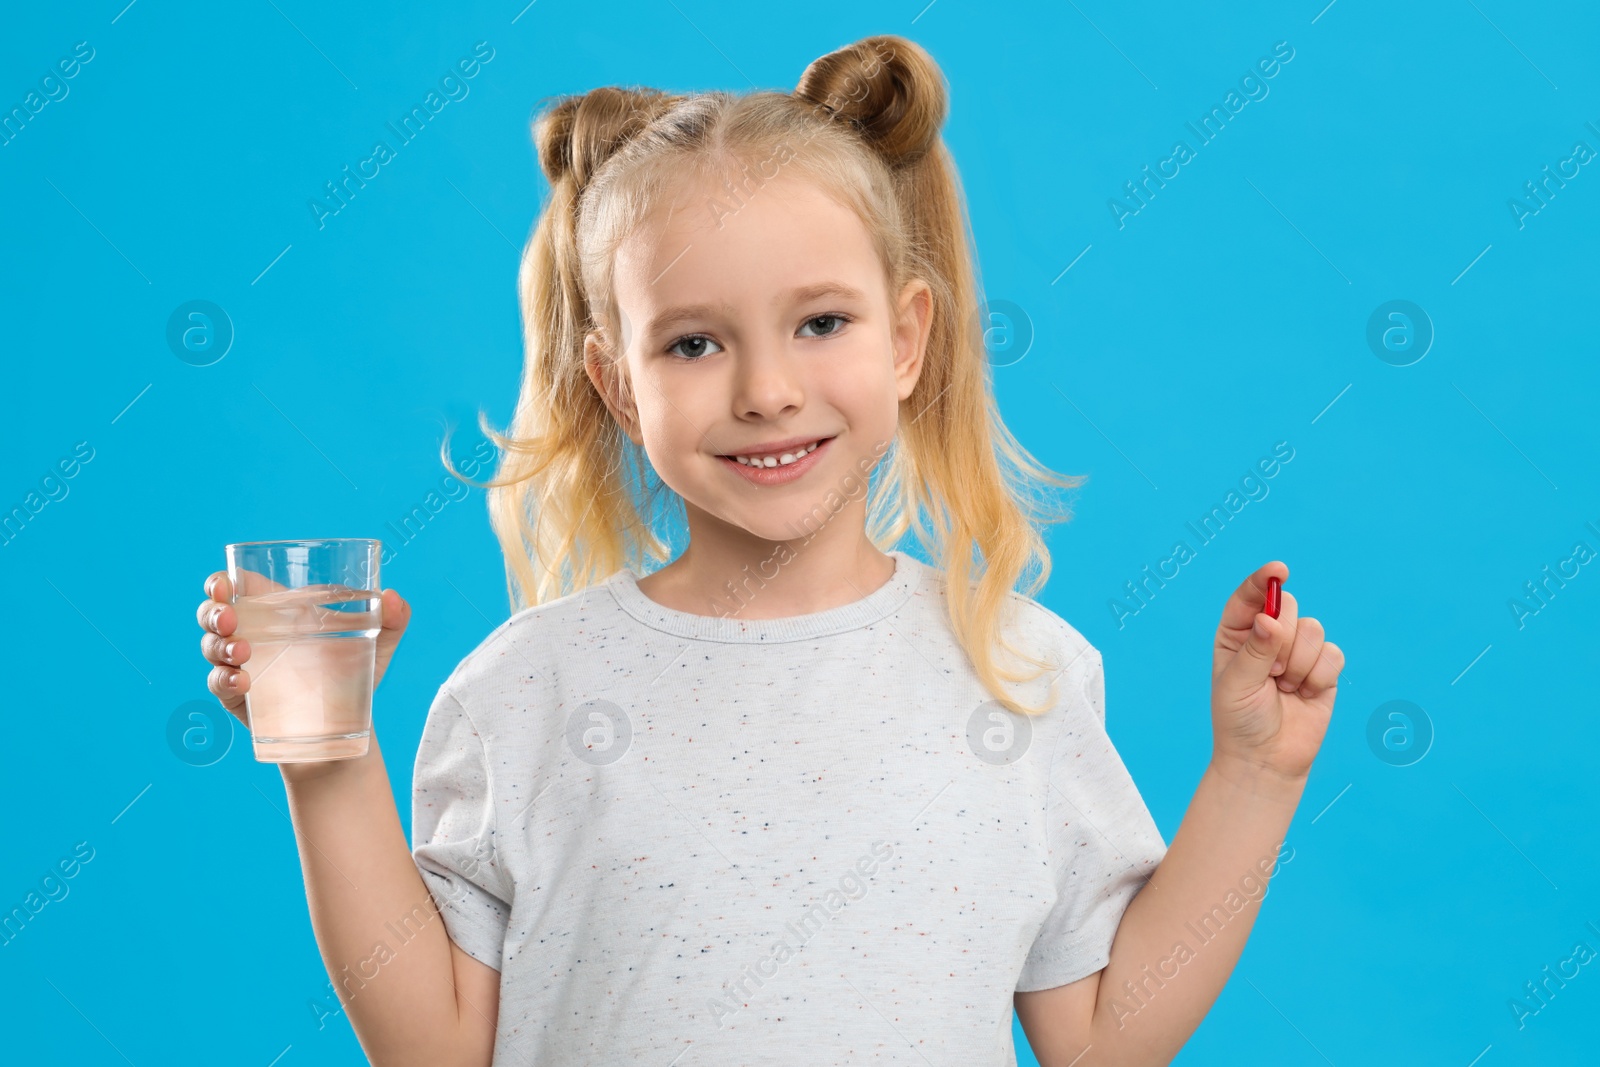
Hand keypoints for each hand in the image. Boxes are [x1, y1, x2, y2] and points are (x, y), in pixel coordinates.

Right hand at [196, 572, 412, 727]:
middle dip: (213, 611)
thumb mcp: (378, 643)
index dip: (220, 583)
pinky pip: (219, 685)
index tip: (222, 585)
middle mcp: (252, 633)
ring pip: (211, 647)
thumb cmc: (355, 672)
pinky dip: (224, 680)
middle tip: (230, 618)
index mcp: (278, 611)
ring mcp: (242, 665)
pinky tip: (243, 680)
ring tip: (242, 652)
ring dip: (219, 646)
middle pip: (213, 613)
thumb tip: (394, 597)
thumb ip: (393, 618)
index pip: (235, 587)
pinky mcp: (239, 697)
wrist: (348, 724)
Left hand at [1210, 562, 1344, 783]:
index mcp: (1236, 633)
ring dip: (1299, 664)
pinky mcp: (1323, 669)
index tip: (1279, 571)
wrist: (1267, 758)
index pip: (1251, 596)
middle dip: (1283, 640)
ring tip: (1284, 688)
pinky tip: (1304, 694)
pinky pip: (1333, 654)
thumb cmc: (1240, 720)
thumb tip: (1271, 620)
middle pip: (1288, 607)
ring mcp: (1298, 651)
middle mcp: (1268, 636)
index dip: (1265, 580)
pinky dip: (1319, 677)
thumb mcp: (1237, 684)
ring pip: (1314, 630)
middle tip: (1270, 673)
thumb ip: (1255, 651)